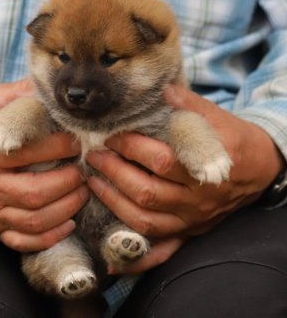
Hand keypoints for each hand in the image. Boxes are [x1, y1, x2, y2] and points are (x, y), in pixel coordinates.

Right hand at [0, 79, 87, 251]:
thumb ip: (19, 95)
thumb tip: (49, 86)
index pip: (29, 153)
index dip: (60, 148)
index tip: (78, 142)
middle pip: (35, 193)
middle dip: (68, 184)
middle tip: (85, 172)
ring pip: (34, 220)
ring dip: (66, 209)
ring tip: (83, 193)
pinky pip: (22, 241)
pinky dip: (48, 237)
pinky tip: (68, 224)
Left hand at [87, 85, 283, 272]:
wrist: (259, 169)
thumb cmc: (235, 141)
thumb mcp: (218, 118)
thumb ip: (190, 105)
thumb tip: (163, 90)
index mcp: (204, 168)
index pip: (160, 161)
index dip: (131, 148)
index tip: (112, 136)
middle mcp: (196, 199)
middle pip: (147, 191)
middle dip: (114, 172)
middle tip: (94, 156)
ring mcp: (192, 220)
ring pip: (146, 220)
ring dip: (114, 202)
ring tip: (93, 183)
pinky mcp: (189, 232)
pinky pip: (162, 251)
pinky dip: (138, 257)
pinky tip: (114, 261)